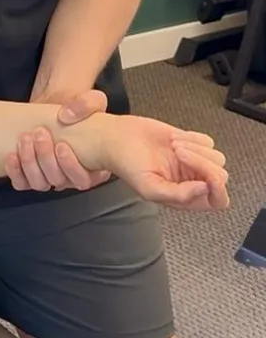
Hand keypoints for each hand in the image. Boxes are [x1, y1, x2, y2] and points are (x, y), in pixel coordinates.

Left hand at [7, 89, 110, 192]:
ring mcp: (50, 177)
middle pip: (58, 180)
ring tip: (25, 139)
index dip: (71, 166)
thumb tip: (67, 116)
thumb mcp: (91, 100)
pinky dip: (15, 172)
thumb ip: (87, 104)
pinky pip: (22, 183)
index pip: (83, 179)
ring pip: (39, 183)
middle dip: (46, 158)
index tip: (61, 145)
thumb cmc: (78, 110)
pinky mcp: (31, 175)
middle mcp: (70, 176)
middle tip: (39, 134)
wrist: (56, 107)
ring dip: (29, 163)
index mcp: (92, 166)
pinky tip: (12, 156)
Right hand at [88, 116, 228, 210]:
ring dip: (195, 148)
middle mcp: (191, 180)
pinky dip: (192, 137)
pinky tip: (173, 139)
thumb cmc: (127, 165)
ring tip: (173, 146)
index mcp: (183, 197)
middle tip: (178, 154)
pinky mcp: (191, 142)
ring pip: (216, 157)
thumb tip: (204, 189)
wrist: (116, 138)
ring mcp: (193, 161)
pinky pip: (207, 141)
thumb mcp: (148, 188)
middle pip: (220, 176)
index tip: (207, 177)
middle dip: (202, 163)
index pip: (217, 200)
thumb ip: (178, 195)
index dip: (218, 190)